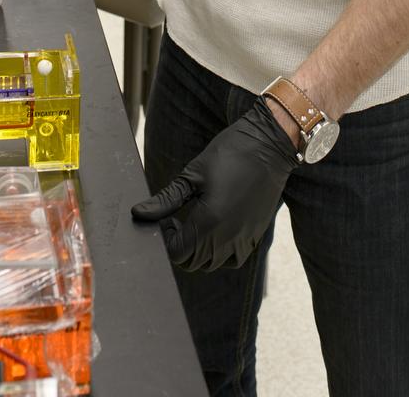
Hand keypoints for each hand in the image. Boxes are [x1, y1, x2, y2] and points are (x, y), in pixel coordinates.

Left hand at [131, 97, 299, 271]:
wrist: (269, 145)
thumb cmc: (230, 153)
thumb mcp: (193, 174)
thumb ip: (166, 199)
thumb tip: (138, 213)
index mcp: (209, 222)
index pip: (177, 252)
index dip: (165, 238)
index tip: (166, 218)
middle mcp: (228, 238)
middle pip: (192, 262)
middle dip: (179, 245)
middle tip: (176, 218)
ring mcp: (244, 240)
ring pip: (211, 264)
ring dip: (198, 250)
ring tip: (195, 222)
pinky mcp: (255, 236)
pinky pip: (232, 259)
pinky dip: (219, 253)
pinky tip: (215, 230)